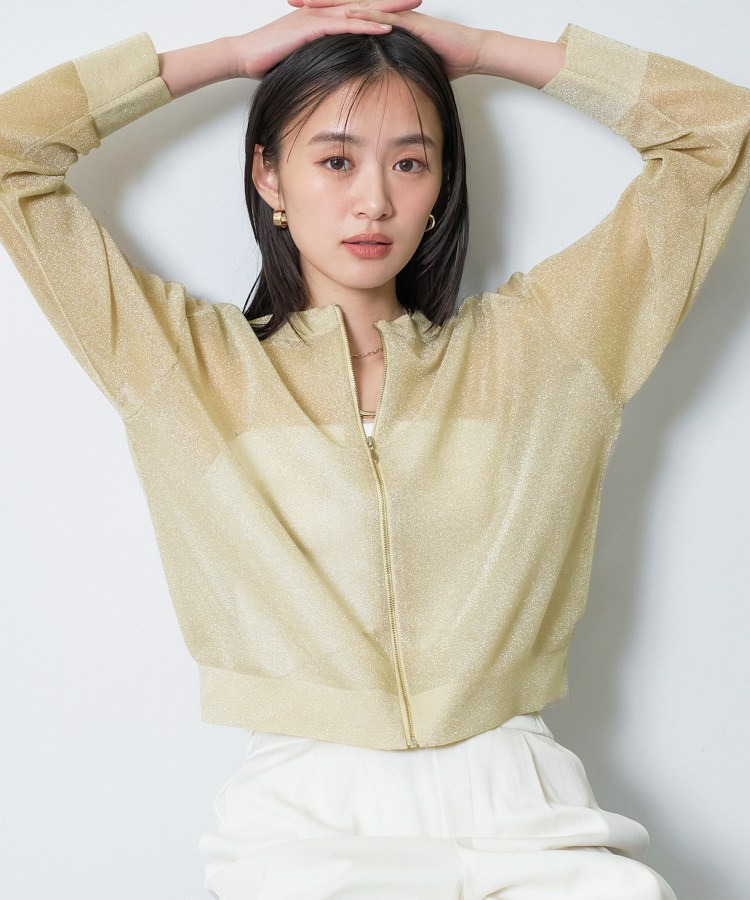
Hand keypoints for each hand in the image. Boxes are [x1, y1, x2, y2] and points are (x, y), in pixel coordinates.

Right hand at [233, 0, 422, 79]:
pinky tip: (386, 27)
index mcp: (322, 18)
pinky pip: (345, 25)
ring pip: (359, 10)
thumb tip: (331, 74)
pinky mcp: (312, 28)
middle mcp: (323, 12)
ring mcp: (318, 17)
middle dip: (392, 1)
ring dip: (386, 9)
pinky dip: (366, 26)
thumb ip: (318, 59)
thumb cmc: (267, 60)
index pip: (357, 9)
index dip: (381, 7)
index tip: (404, 8)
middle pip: (364, 3)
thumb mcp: (299, 59)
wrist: (243, 55)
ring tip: (411, 8)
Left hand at [287, 0, 482, 79]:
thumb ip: (387, 70)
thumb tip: (374, 86)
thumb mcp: (405, 67)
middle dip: (317, 1)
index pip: (345, 15)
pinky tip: (343, 14)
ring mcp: (395, 14)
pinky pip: (379, 14)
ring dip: (332, 3)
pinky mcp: (407, 20)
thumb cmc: (442, 60)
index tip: (297, 14)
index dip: (322, 13)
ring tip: (307, 2)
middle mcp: (385, 13)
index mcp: (381, 22)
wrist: (469, 52)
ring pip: (356, 5)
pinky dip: (361, 13)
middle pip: (345, 5)